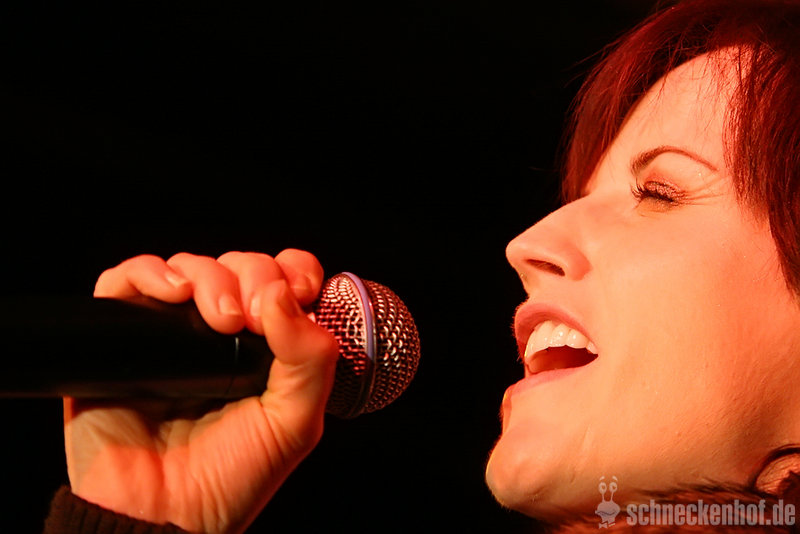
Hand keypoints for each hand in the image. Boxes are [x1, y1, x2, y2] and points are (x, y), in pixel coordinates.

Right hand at [63, 250, 338, 533]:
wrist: (164, 517)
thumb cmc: (230, 478)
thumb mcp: (295, 422)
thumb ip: (310, 359)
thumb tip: (283, 293)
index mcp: (266, 346)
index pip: (283, 279)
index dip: (293, 270)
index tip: (298, 288)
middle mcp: (219, 333)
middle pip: (239, 266)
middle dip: (252, 276)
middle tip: (250, 319)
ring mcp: (170, 334)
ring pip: (189, 266)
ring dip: (209, 277)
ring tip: (219, 321)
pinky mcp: (121, 339)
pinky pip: (125, 283)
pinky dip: (148, 273)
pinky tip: (170, 294)